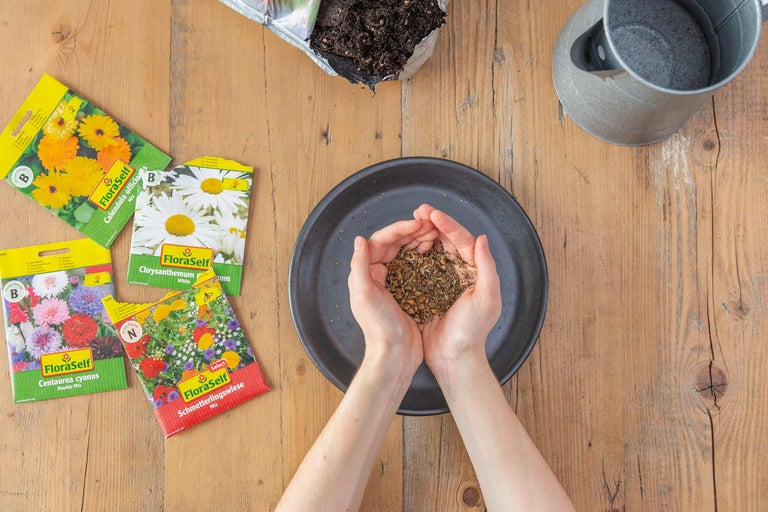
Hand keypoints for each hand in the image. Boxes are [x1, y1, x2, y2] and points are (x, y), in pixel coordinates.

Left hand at [348, 219, 437, 377]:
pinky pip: (415, 266)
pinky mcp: (407, 291)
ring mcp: (393, 282)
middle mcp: (376, 275)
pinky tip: (435, 250)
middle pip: (394, 243)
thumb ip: (359, 266)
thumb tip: (359, 240)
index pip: (381, 241)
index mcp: (365, 273)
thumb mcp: (365, 295)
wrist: (395, 355)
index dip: (399, 228)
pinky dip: (424, 255)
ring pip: (405, 252)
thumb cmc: (379, 327)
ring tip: (435, 232)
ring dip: (418, 240)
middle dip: (412, 231)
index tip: (418, 223)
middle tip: (431, 223)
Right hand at [413, 205, 501, 381]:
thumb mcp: (486, 300)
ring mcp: (442, 280)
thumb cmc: (472, 332)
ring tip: (410, 222)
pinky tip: (403, 245)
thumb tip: (481, 238)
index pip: (462, 240)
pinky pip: (420, 266)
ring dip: (422, 234)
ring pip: (432, 249)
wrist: (454, 358)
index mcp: (475, 271)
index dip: (447, 224)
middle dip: (432, 223)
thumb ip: (487, 268)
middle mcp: (460, 272)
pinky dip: (412, 253)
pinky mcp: (428, 290)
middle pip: (446, 240)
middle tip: (418, 210)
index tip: (431, 213)